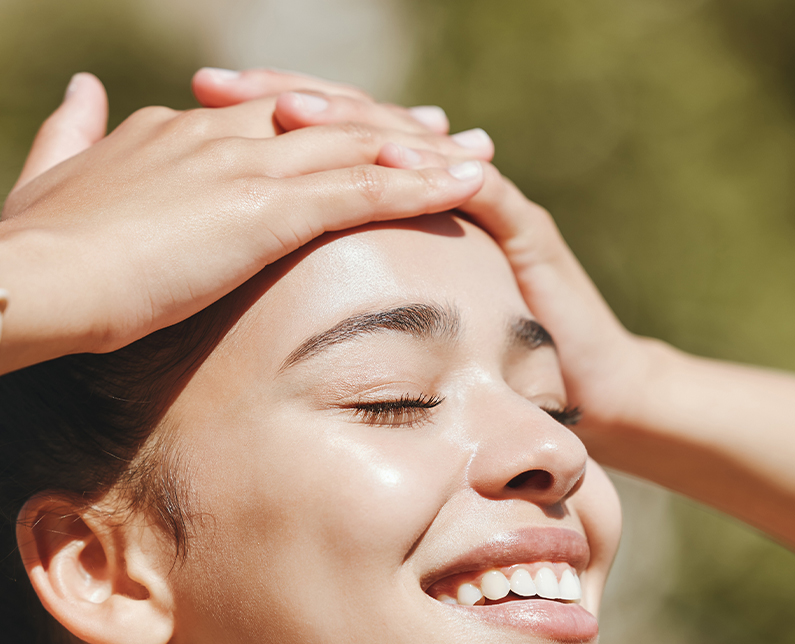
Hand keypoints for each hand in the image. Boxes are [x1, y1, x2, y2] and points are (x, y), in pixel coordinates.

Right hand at [0, 75, 487, 373]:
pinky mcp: (261, 210)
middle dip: (392, 126)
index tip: (368, 126)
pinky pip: (357, 191)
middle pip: (328, 122)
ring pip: (356, 148)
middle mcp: (223, 138)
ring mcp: (245, 169)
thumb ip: (74, 137)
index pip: (275, 119)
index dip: (328, 122)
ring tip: (478, 154)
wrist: (30, 276)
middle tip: (447, 129)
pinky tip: (462, 186)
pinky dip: (416, 186)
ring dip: (422, 151)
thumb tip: (81, 94)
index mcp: (183, 135)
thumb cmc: (35, 246)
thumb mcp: (55, 180)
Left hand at [190, 67, 643, 436]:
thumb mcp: (392, 332)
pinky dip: (431, 173)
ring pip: (408, 144)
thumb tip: (263, 310)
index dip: (257, 125)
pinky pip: (477, 190)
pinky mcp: (524, 232)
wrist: (587, 388)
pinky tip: (387, 158)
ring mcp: (479, 202)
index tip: (191, 114)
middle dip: (283, 102)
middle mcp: (432, 191)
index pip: (320, 149)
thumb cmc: (481, 371)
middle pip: (352, 127)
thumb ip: (343, 309)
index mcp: (393, 209)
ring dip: (345, 122)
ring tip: (282, 108)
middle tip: (215, 86)